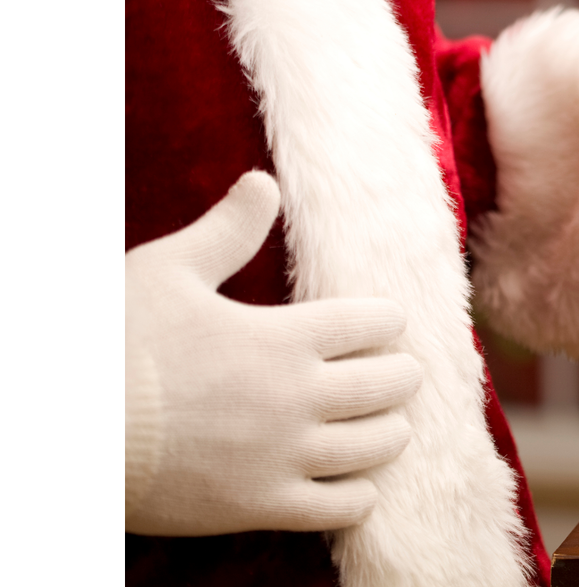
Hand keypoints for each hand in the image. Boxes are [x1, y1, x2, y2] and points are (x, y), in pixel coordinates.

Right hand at [125, 171, 422, 535]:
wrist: (65, 426)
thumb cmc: (114, 340)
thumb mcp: (169, 270)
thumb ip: (228, 230)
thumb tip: (264, 183)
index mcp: (286, 336)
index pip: (377, 322)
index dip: (386, 319)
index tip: (383, 322)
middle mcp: (298, 396)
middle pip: (392, 384)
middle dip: (400, 374)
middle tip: (397, 374)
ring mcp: (284, 455)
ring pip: (380, 446)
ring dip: (390, 431)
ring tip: (384, 425)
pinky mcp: (262, 504)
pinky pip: (343, 507)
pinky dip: (359, 493)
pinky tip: (354, 483)